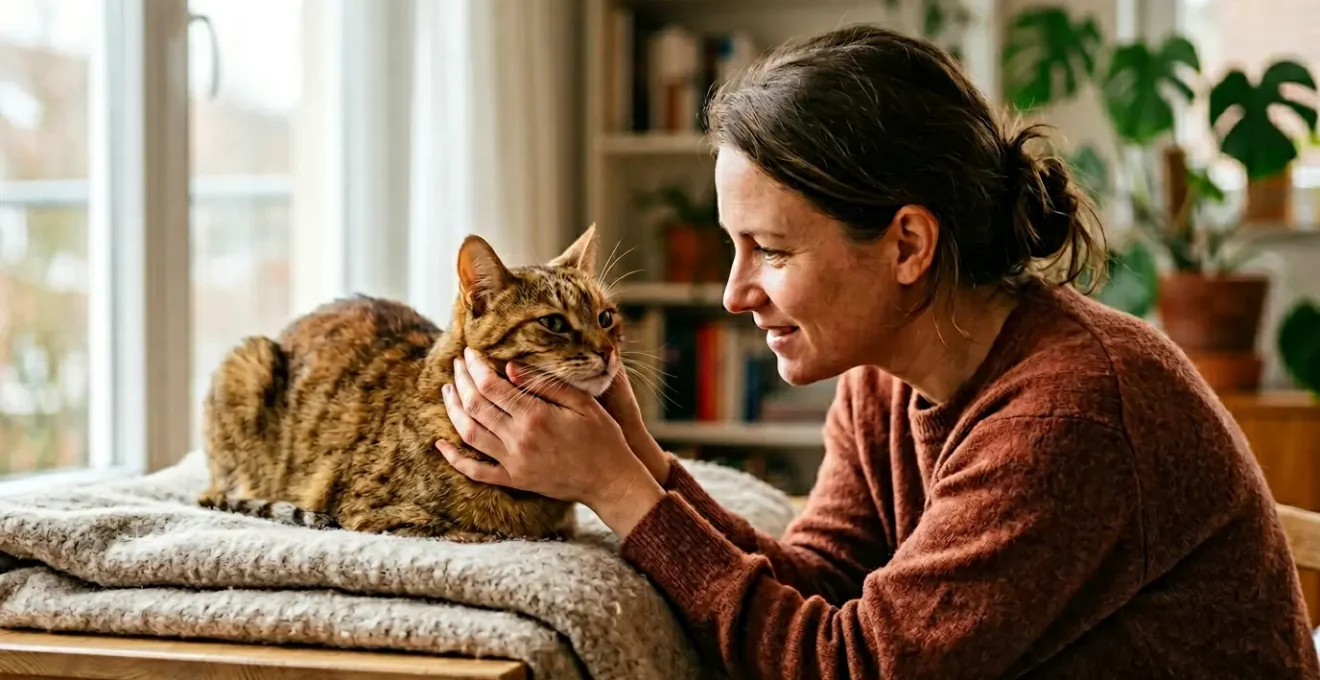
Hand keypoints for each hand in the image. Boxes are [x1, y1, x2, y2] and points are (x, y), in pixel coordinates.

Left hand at [437, 348, 663, 535]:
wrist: (610, 481)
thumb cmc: (602, 438)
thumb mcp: (583, 402)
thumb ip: (546, 384)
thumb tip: (511, 366)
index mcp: (535, 416)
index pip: (492, 386)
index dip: (476, 367)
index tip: (469, 353)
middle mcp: (518, 439)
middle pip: (475, 405)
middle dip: (461, 381)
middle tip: (456, 365)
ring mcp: (513, 462)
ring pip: (469, 433)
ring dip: (453, 409)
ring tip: (447, 390)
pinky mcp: (513, 480)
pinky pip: (476, 471)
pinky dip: (454, 458)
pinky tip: (441, 444)